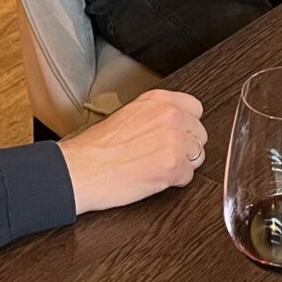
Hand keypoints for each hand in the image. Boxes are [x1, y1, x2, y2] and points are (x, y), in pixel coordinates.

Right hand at [59, 89, 208, 214]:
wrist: (82, 169)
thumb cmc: (97, 147)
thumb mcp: (128, 114)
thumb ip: (155, 114)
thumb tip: (173, 125)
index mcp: (158, 100)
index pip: (195, 108)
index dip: (187, 125)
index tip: (180, 134)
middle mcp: (170, 116)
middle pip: (200, 133)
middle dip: (186, 147)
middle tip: (164, 155)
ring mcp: (174, 140)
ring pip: (198, 155)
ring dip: (183, 164)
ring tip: (157, 167)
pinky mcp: (173, 166)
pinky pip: (188, 177)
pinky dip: (174, 181)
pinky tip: (154, 178)